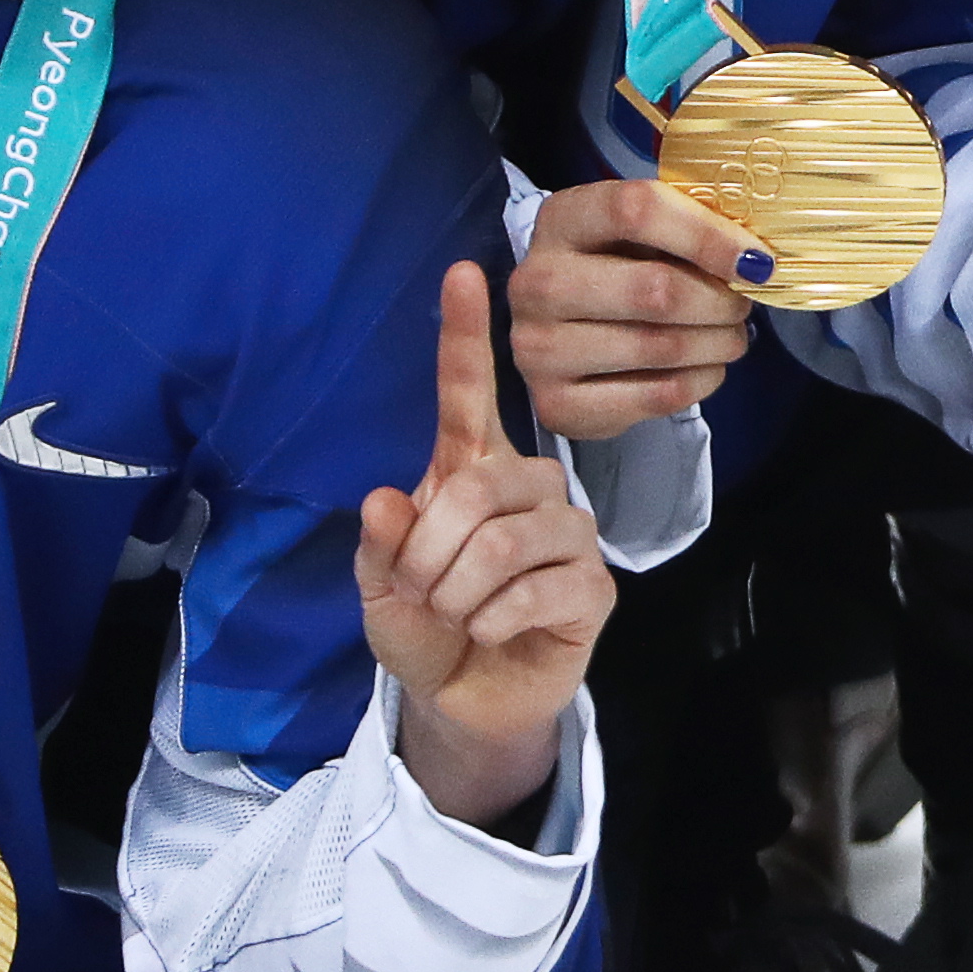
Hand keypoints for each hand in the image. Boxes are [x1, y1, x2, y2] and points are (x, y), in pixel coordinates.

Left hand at [357, 264, 609, 824]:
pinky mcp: (592, 587)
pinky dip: (492, 619)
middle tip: (419, 589)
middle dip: (430, 548)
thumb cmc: (426, 628)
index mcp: (472, 472)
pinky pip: (537, 587)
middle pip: (482, 482)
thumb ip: (380, 545)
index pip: (469, 395)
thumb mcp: (379, 590)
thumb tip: (386, 498)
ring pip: (508, 537)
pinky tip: (491, 631)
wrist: (466, 699)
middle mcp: (529, 489)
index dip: (464, 337)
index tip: (463, 273)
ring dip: (458, 590)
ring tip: (455, 613)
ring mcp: (568, 536)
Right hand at [505, 174, 760, 439]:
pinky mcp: (555, 403)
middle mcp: (536, 282)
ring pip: (660, 346)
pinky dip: (701, 382)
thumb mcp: (641, 233)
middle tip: (742, 305)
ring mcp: (537, 348)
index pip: (638, 210)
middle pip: (654, 289)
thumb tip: (756, 260)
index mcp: (561, 219)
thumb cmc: (617, 268)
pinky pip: (656, 396)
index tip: (755, 262)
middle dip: (719, 301)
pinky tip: (708, 367)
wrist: (561, 332)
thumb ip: (690, 229)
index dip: (708, 235)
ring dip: (718, 343)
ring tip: (731, 336)